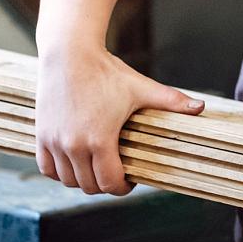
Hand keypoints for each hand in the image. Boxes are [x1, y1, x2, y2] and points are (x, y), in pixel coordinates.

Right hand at [34, 44, 203, 195]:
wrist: (69, 54)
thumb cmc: (107, 71)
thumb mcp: (142, 88)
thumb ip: (172, 101)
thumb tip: (201, 107)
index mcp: (100, 141)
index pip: (110, 184)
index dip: (124, 187)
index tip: (131, 180)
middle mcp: (73, 146)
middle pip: (90, 187)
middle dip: (106, 185)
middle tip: (117, 173)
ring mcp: (54, 142)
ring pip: (68, 181)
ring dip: (84, 180)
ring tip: (98, 167)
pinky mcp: (40, 136)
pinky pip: (48, 169)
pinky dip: (61, 172)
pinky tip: (75, 162)